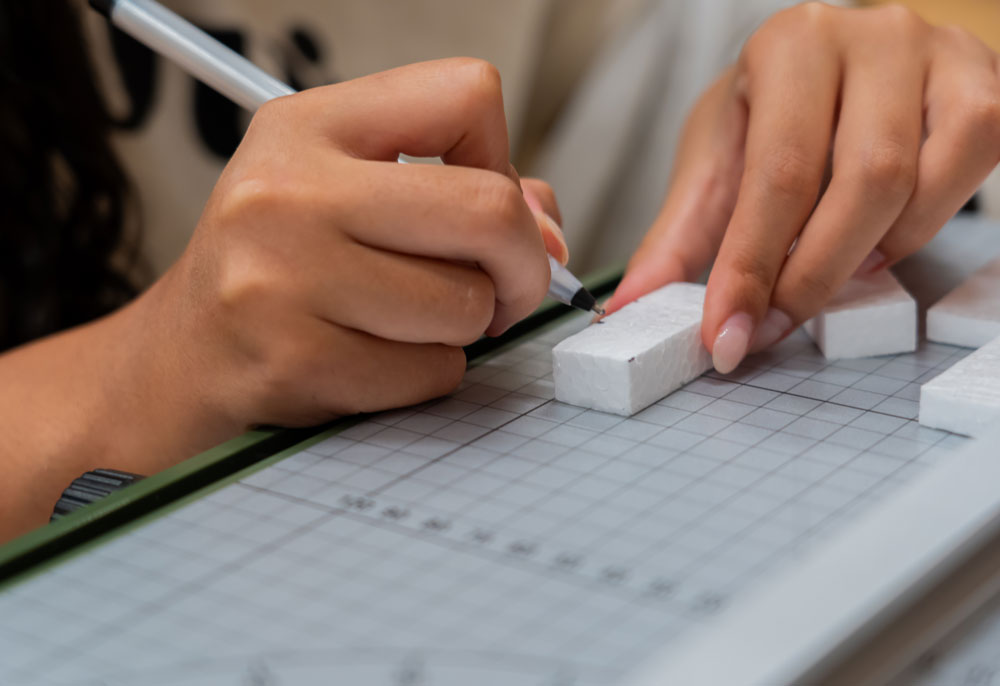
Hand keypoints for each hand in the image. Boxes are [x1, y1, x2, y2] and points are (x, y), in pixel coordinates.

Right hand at [142, 58, 563, 431]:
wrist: (180, 361)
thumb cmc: (278, 270)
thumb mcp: (345, 194)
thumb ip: (461, 191)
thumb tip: (550, 235)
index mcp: (308, 127)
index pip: (467, 95)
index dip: (502, 157)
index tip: (482, 205)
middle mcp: (288, 192)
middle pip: (489, 211)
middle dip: (522, 265)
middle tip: (502, 289)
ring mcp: (284, 280)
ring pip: (467, 305)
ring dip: (462, 328)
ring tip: (406, 323)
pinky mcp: (295, 363)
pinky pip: (432, 373)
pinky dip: (425, 376)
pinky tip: (374, 361)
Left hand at [605, 3, 999, 372]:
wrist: (849, 65)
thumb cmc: (779, 114)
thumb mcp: (718, 161)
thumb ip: (678, 236)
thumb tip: (631, 305)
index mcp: (789, 46)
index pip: (778, 173)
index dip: (750, 269)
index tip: (726, 337)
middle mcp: (872, 37)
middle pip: (862, 183)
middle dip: (809, 279)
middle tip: (769, 328)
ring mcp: (938, 59)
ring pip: (916, 189)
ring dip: (863, 258)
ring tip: (820, 272)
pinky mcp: (985, 89)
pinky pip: (964, 181)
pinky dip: (916, 232)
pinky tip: (875, 242)